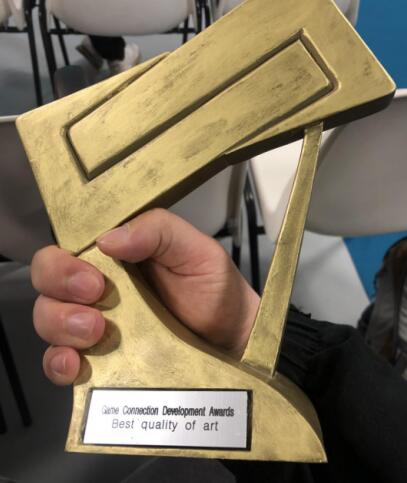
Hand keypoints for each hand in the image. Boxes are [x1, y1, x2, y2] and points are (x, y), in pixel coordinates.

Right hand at [31, 209, 259, 384]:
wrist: (233, 342)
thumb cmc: (216, 291)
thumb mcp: (197, 251)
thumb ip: (159, 230)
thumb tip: (107, 239)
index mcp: (117, 256)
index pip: (69, 247)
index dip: (66, 261)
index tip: (94, 279)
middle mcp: (98, 288)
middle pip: (48, 280)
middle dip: (60, 287)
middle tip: (96, 299)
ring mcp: (95, 325)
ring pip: (48, 318)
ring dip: (60, 325)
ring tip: (96, 333)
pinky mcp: (100, 360)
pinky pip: (60, 362)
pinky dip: (58, 363)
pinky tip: (76, 365)